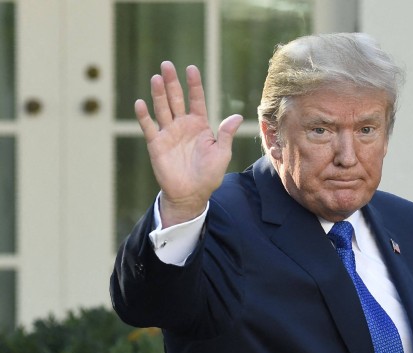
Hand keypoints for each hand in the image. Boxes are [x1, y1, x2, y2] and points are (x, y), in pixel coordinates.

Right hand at [134, 61, 243, 225]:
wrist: (191, 194)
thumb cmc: (209, 175)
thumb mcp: (222, 153)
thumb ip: (226, 134)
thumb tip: (237, 116)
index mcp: (200, 125)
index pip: (196, 100)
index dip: (194, 85)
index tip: (191, 68)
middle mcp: (182, 125)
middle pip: (176, 99)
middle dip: (172, 82)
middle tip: (167, 64)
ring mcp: (168, 133)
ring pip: (162, 108)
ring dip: (158, 94)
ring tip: (156, 78)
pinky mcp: (155, 143)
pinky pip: (148, 126)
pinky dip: (143, 116)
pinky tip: (140, 103)